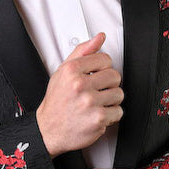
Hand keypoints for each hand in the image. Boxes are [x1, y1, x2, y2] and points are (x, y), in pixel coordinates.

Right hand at [36, 33, 123, 157]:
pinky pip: (118, 112)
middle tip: (97, 91)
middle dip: (108, 84)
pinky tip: (98, 114)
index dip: (102, 68)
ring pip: (118, 94)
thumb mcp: (63, 71)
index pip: (105, 59)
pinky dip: (111, 115)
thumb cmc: (57, 101)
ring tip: (97, 103)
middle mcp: (80, 85)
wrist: (49, 130)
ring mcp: (90, 103)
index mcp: (72, 70)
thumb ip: (82, 52)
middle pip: (115, 76)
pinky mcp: (98, 119)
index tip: (96, 76)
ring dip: (110, 100)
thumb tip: (100, 38)